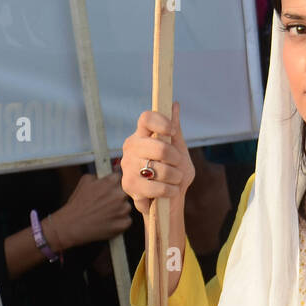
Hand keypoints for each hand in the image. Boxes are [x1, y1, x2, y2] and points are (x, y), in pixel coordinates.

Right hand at [44, 171, 132, 251]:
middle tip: (107, 203)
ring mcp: (123, 210)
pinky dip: (119, 222)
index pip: (120, 178)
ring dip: (119, 210)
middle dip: (117, 197)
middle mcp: (119, 194)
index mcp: (111, 182)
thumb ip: (99, 175)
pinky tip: (108, 222)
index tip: (110, 189)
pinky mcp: (123, 223)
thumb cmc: (77, 204)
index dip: (114, 184)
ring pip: (127, 207)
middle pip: (125, 193)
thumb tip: (108, 173)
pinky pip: (127, 220)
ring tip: (105, 214)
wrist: (71, 225)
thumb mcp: (85, 181)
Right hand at [120, 101, 194, 215]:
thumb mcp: (178, 149)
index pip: (146, 118)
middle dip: (175, 158)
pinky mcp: (128, 185)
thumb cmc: (173, 172)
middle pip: (158, 146)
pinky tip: (169, 191)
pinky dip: (169, 190)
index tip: (172, 131)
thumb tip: (174, 104)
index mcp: (142, 135)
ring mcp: (127, 166)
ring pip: (160, 169)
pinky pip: (156, 187)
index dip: (161, 122)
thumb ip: (175, 129)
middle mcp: (131, 147)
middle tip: (178, 165)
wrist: (167, 201)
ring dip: (174, 177)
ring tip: (175, 180)